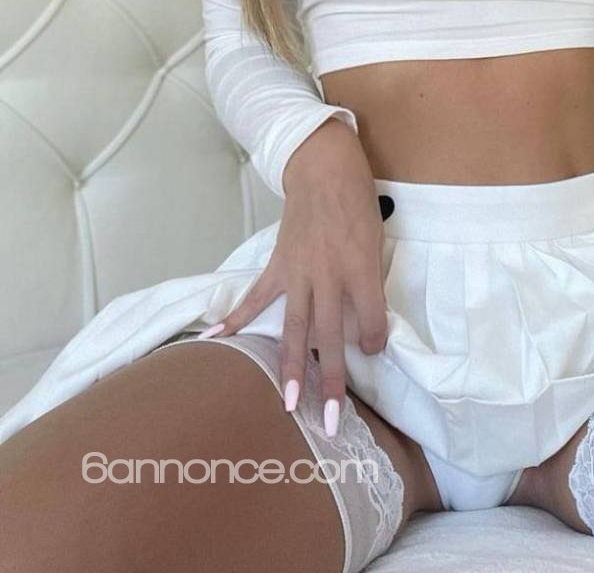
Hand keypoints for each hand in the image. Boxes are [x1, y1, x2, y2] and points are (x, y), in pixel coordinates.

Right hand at [203, 120, 387, 436]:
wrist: (325, 170)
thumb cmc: (359, 205)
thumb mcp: (377, 241)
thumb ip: (369, 283)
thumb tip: (363, 326)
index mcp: (361, 270)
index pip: (373, 320)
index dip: (376, 341)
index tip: (374, 352)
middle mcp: (330, 277)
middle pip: (331, 338)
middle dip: (332, 382)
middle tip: (330, 424)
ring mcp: (300, 273)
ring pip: (295, 329)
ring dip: (290, 368)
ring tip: (286, 404)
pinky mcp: (279, 265)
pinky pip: (257, 297)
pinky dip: (236, 320)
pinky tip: (216, 342)